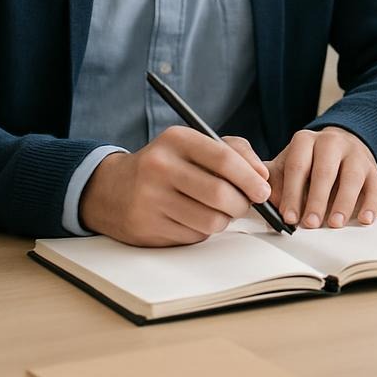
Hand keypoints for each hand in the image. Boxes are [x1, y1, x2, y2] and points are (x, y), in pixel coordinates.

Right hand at [79, 126, 270, 246]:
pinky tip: (194, 218)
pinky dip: (203, 231)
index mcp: (176, 140)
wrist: (112, 189)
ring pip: (210, 220)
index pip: (224, 159)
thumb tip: (262, 176)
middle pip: (219, 194)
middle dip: (242, 204)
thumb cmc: (168, 163)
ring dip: (224, 220)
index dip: (250, 178)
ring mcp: (150, 200)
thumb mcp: (195, 144)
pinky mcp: (147, 228)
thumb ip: (235, 151)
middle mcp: (159, 167)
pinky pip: (193, 236)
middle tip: (247, 205)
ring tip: (220, 211)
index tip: (263, 190)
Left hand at [265, 127, 376, 228]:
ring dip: (343, 202)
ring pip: (352, 177)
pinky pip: (376, 186)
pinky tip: (364, 219)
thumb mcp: (287, 165)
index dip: (292, 193)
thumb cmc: (308, 163)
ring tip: (334, 223)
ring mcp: (355, 154)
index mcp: (305, 141)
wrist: (339, 146)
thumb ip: (274, 181)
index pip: (297, 166)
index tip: (288, 217)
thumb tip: (263, 202)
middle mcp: (331, 142)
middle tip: (310, 224)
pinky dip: (371, 204)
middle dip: (316, 200)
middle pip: (325, 171)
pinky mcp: (373, 168)